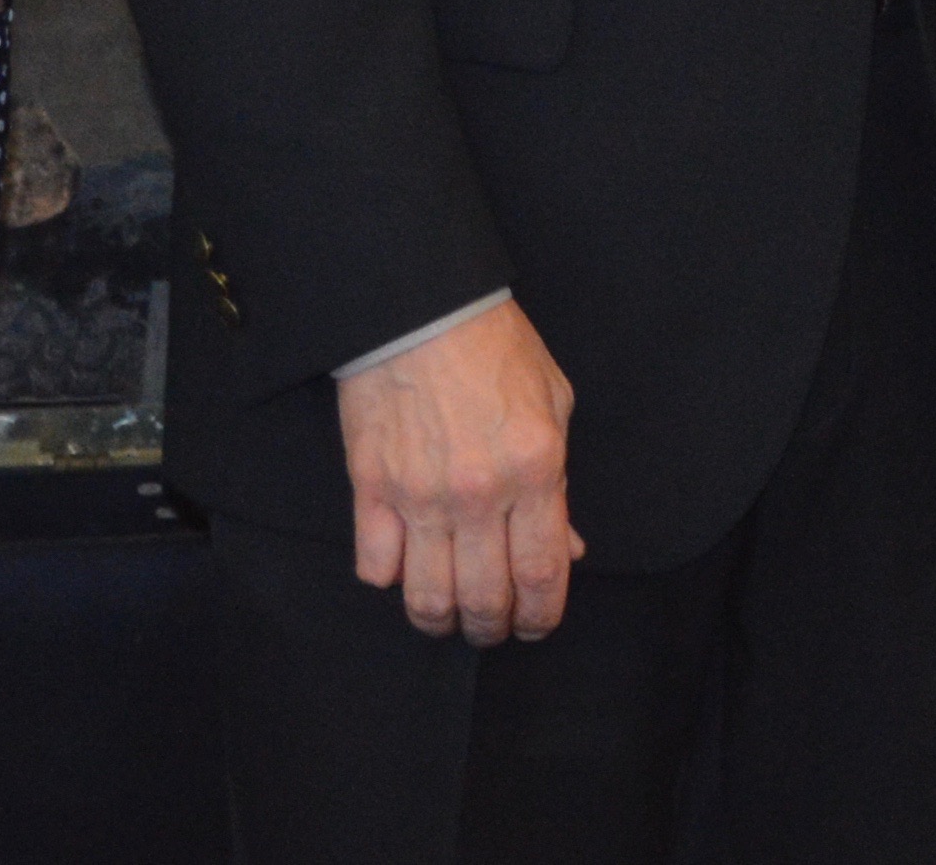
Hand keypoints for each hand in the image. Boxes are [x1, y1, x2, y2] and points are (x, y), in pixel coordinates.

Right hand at [337, 302, 581, 643]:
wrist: (420, 307)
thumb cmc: (494, 347)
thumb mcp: (553, 403)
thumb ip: (560, 482)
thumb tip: (565, 547)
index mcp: (535, 469)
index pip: (542, 573)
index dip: (542, 615)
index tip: (537, 625)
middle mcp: (479, 494)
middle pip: (485, 599)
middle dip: (492, 628)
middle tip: (493, 627)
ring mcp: (420, 495)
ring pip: (427, 597)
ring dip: (441, 619)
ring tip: (448, 615)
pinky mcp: (370, 488)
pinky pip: (375, 566)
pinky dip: (390, 579)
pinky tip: (404, 569)